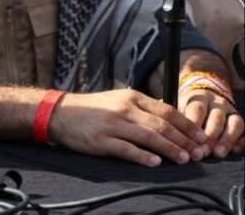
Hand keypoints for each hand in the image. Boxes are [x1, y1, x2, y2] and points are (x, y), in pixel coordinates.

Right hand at [48, 89, 206, 166]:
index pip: (167, 111)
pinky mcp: (101, 140)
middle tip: (198, 153)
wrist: (59, 113)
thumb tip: (168, 113)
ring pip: (149, 137)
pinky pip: (127, 149)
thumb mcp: (117, 98)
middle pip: (162, 125)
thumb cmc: (91, 108)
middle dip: (184, 141)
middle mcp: (124, 109)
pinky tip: (156, 163)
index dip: (187, 125)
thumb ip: (141, 106)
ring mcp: (112, 125)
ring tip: (184, 159)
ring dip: (170, 149)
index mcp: (131, 97)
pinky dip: (143, 157)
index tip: (201, 137)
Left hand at [179, 87, 244, 158]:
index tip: (189, 141)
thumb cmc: (187, 108)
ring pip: (234, 123)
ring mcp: (231, 112)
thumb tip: (162, 129)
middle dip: (210, 136)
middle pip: (216, 118)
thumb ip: (172, 117)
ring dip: (226, 140)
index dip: (194, 126)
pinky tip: (234, 150)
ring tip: (218, 154)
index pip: (197, 109)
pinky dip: (241, 141)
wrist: (205, 98)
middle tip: (203, 152)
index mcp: (199, 98)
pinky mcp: (240, 120)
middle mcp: (217, 103)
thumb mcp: (178, 106)